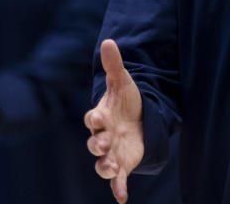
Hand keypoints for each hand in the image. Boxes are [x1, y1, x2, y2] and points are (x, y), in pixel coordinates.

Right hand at [85, 39, 143, 203]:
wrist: (137, 118)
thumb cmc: (126, 101)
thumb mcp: (123, 82)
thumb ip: (114, 65)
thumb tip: (108, 41)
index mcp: (101, 116)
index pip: (93, 118)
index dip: (94, 119)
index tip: (98, 118)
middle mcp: (103, 136)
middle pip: (94, 143)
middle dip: (98, 144)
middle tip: (103, 144)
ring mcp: (111, 152)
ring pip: (102, 163)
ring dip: (106, 167)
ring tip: (112, 168)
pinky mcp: (123, 164)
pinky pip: (117, 180)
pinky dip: (118, 189)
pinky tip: (122, 198)